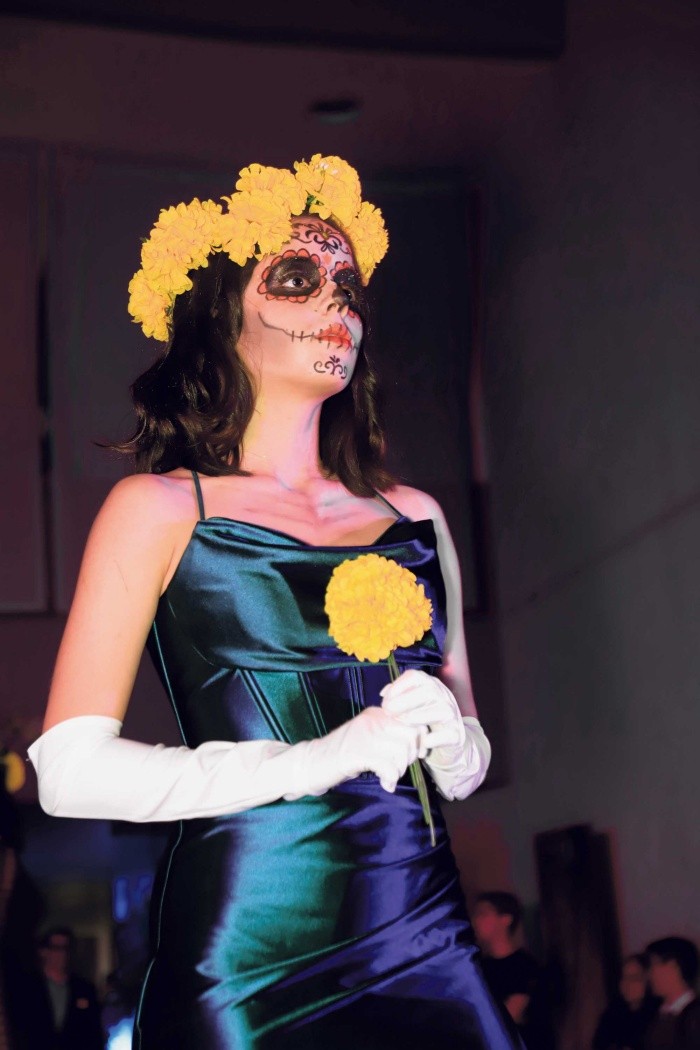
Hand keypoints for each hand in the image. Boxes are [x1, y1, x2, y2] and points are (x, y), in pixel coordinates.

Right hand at [300, 705, 427, 795]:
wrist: (310, 763)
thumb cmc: (342, 754)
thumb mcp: (369, 738)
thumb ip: (391, 737)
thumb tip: (420, 746)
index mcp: (376, 713)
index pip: (412, 720)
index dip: (419, 740)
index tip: (414, 756)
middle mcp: (372, 719)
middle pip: (410, 735)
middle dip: (410, 757)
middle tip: (398, 769)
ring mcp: (364, 735)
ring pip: (401, 751)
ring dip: (399, 771)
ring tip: (389, 778)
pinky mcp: (356, 753)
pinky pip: (388, 766)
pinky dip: (390, 779)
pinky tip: (385, 785)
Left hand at [380, 669, 465, 766]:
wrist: (449, 740)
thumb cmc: (424, 718)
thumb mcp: (412, 703)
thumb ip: (398, 696)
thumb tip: (384, 693)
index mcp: (431, 685)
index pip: (415, 677)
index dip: (398, 687)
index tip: (385, 701)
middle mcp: (444, 696)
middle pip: (428, 691)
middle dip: (405, 701)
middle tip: (389, 712)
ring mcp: (452, 715)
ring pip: (441, 710)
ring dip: (417, 717)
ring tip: (402, 723)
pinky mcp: (456, 735)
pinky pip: (448, 735)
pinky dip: (434, 738)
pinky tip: (422, 741)